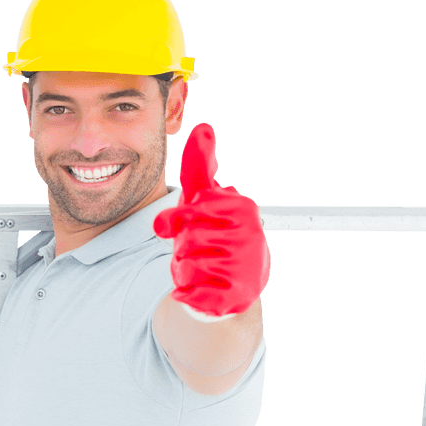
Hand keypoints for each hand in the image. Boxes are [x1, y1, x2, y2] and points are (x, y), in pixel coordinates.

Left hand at [153, 123, 270, 318]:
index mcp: (241, 208)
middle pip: (185, 240)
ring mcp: (244, 267)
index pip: (189, 212)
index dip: (176, 222)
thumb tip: (202, 128)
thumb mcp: (207, 199)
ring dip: (183, 270)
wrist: (235, 285)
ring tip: (201, 268)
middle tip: (197, 250)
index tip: (181, 226)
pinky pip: (190, 294)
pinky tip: (195, 289)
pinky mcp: (235, 298)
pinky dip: (185, 293)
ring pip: (185, 267)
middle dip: (182, 247)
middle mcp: (249, 235)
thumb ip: (199, 168)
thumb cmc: (215, 235)